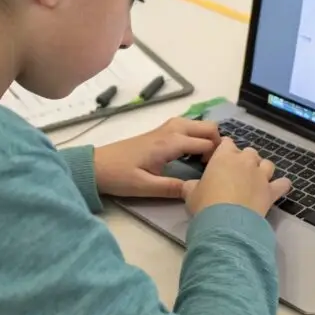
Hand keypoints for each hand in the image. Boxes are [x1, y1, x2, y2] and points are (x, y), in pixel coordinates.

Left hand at [93, 117, 220, 198]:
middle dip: (217, 143)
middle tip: (212, 165)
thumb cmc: (120, 176)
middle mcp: (172, 130)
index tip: (213, 174)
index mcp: (171, 143)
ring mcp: (166, 128)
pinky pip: (188, 126)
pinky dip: (197, 136)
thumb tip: (197, 190)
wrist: (96, 165)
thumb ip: (172, 188)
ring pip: (199, 124)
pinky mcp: (161, 131)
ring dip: (207, 138)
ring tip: (203, 160)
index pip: (207, 143)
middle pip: (208, 127)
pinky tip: (191, 154)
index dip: (216, 158)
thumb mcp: (145, 187)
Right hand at [182, 138, 291, 216]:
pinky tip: (279, 187)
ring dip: (262, 168)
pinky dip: (281, 185)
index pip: (227, 143)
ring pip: (267, 163)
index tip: (219, 159)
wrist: (226, 223)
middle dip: (244, 159)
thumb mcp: (190, 193)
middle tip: (236, 173)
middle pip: (249, 152)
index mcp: (224, 156)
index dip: (224, 149)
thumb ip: (192, 185)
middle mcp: (245, 161)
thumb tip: (190, 185)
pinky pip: (282, 184)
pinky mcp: (271, 191)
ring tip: (256, 178)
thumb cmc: (205, 204)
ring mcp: (261, 175)